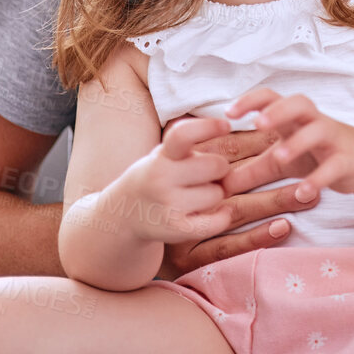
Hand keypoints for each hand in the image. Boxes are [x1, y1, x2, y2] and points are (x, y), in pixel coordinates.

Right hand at [105, 116, 233, 244]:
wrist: (125, 213)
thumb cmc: (158, 175)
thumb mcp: (166, 152)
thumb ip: (192, 143)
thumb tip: (229, 128)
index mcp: (162, 154)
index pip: (183, 134)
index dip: (208, 127)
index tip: (226, 125)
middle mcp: (161, 177)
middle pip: (215, 166)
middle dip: (219, 169)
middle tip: (207, 175)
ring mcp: (166, 204)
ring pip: (217, 193)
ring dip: (215, 194)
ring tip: (197, 196)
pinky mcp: (174, 229)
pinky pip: (215, 222)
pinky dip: (222, 217)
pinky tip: (217, 213)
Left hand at [225, 90, 353, 200]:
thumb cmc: (315, 154)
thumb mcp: (280, 161)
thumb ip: (253, 170)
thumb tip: (219, 185)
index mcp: (294, 117)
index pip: (271, 97)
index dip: (251, 101)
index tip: (229, 113)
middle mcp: (313, 121)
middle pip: (298, 103)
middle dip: (279, 110)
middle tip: (258, 123)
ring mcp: (332, 139)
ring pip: (318, 131)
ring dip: (299, 142)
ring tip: (279, 157)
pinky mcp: (347, 161)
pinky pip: (334, 166)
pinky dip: (319, 179)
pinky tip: (303, 191)